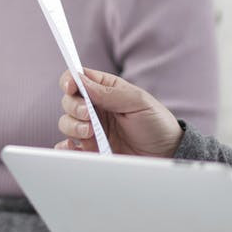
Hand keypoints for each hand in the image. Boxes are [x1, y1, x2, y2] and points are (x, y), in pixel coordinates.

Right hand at [55, 68, 182, 157]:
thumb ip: (109, 92)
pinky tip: (76, 146)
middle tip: (89, 115)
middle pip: (68, 101)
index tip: (71, 87)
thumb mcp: (137, 101)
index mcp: (106, 89)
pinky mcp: (91, 149)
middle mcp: (95, 108)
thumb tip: (81, 80)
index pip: (78, 78)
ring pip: (66, 122)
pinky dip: (66, 146)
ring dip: (73, 126)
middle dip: (74, 107)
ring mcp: (91, 129)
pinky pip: (68, 147)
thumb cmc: (156, 123)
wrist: (166, 153)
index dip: (70, 80)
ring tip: (90, 133)